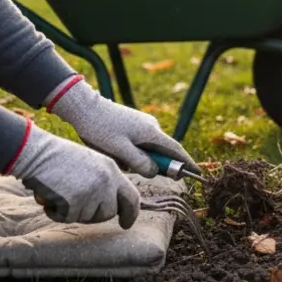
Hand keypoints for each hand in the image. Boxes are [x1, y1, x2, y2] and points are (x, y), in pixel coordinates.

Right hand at [8, 125, 140, 227]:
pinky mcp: (73, 202)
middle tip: (77, 206)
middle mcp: (106, 182)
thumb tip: (113, 205)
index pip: (131, 197)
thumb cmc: (59, 157)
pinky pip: (67, 218)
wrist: (37, 153)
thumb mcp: (92, 163)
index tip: (126, 224)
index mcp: (112, 171)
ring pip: (87, 217)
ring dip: (73, 212)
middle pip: (109, 213)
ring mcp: (91, 193)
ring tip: (61, 194)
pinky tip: (50, 198)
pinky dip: (56, 213)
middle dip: (95, 215)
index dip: (131, 213)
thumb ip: (105, 181)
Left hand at [48, 78, 199, 178]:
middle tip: (137, 169)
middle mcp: (151, 126)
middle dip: (155, 163)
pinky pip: (140, 143)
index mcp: (151, 132)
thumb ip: (140, 162)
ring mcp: (143, 124)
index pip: (176, 150)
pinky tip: (114, 151)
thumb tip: (155, 171)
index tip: (197, 173)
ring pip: (148, 148)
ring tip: (116, 157)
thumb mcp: (119, 150)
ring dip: (139, 158)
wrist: (84, 108)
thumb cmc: (100, 129)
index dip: (187, 163)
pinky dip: (133, 152)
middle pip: (162, 151)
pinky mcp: (134, 124)